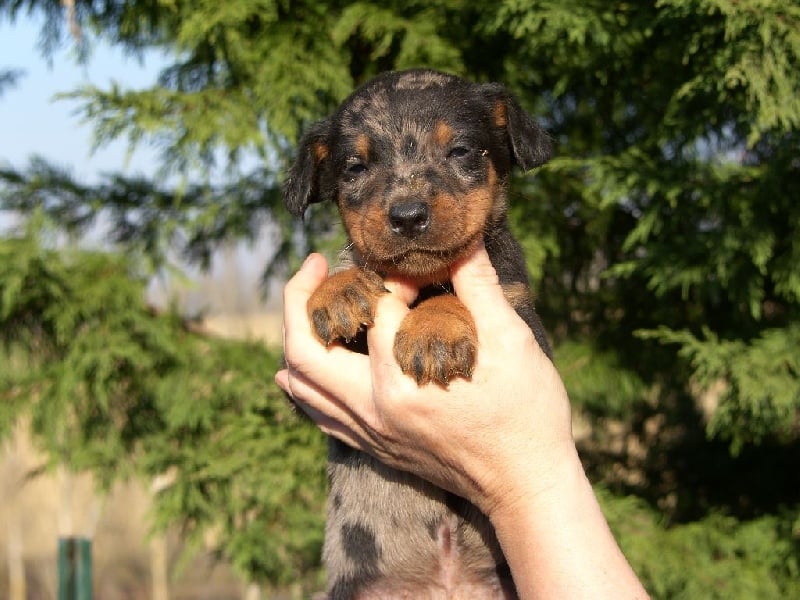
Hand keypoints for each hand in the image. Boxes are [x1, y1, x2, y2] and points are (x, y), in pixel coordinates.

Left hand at [275, 242, 574, 517]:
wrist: (526, 484)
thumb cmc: (527, 413)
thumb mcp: (512, 342)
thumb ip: (478, 286)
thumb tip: (463, 240)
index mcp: (404, 380)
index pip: (376, 310)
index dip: (395, 278)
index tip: (421, 270)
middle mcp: (375, 408)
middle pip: (306, 347)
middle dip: (300, 297)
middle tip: (314, 264)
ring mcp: (371, 430)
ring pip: (303, 383)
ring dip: (295, 336)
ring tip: (306, 302)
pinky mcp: (374, 445)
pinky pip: (319, 414)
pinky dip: (302, 384)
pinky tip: (294, 369)